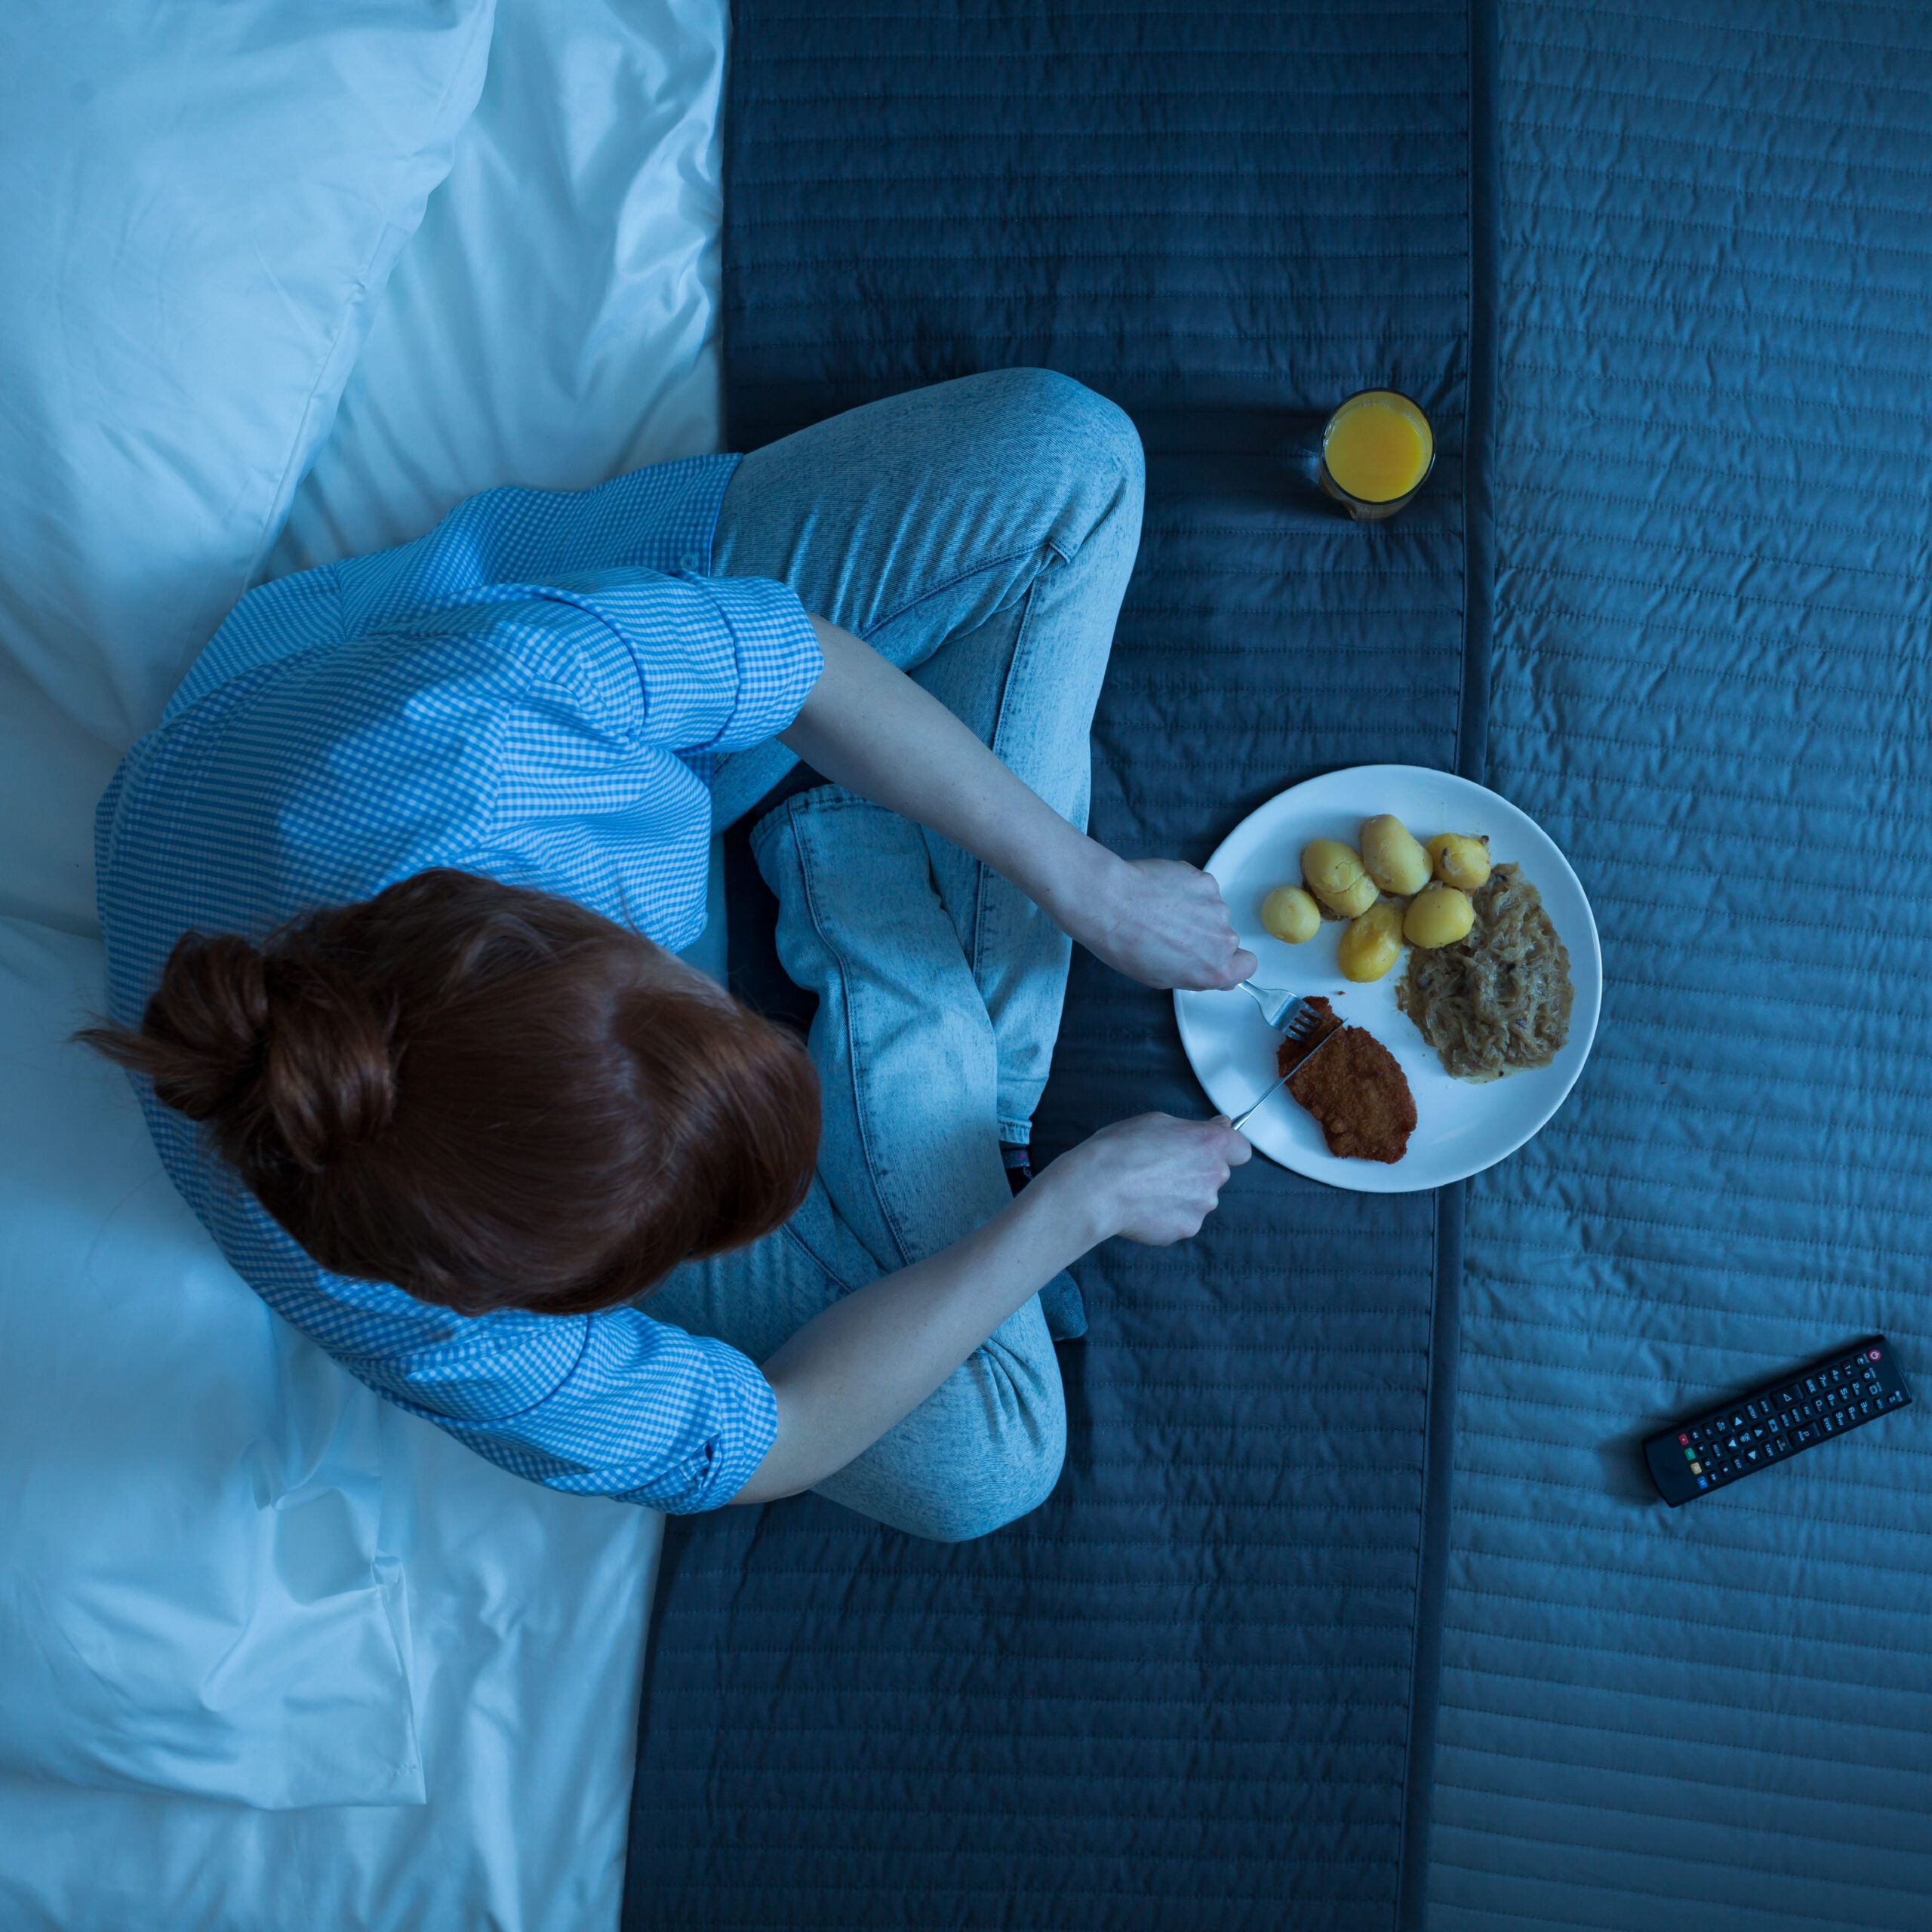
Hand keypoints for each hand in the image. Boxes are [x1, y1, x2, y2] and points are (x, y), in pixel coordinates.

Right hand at [1041, 1112, 1251, 1246]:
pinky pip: (1183, 1219)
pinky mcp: (1186, 1229)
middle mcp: (1214, 1176)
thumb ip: (1194, 1128)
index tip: (1207, 1148)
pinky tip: (1144, 1207)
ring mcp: (1202, 1207)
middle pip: (1217, 1174)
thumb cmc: (1121, 1149)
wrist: (1097, 1189)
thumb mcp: (1157, 1121)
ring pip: (1199, 1199)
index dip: (1224, 1149)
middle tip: (1162, 1167)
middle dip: (1197, 1171)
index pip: (1241, 1149)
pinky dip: (1168, 1215)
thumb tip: (1221, 1127)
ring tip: (1147, 1189)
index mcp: (1210, 1144)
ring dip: (1182, 1194)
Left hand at [1070, 856, 1257, 990]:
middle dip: (1205, 935)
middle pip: (1226, 938)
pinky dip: (1186, 889)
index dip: (1232, 961)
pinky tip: (1161, 893)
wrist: (1111, 904)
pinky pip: (1201, 888)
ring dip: (1193, 910)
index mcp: (1213, 969)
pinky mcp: (1205, 880)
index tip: (1216, 957)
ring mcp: (1216, 906)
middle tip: (1172, 932)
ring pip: (1212, 910)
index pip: (1246, 966)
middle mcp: (1223, 939)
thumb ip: (1192, 973)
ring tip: (1160, 911)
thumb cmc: (1126, 943)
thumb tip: (1203, 967)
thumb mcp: (1158, 977)